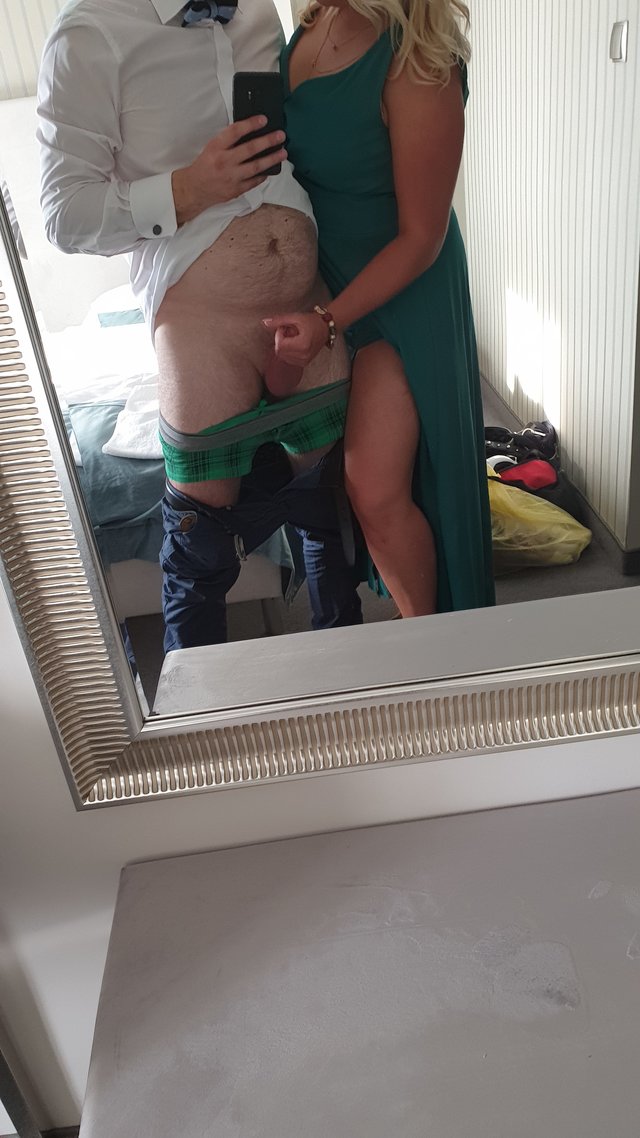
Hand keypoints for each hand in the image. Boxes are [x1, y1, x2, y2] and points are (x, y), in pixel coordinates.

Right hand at [172, 117, 287, 223]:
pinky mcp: (236, 189)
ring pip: (256, 166)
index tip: (263, 119)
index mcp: (216, 147)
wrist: (195, 189)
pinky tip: (271, 169)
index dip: (251, 124)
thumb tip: (249, 131)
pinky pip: (254, 181)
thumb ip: (228, 140)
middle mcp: (224, 161)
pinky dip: (263, 175)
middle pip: (250, 149)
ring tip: (283, 153)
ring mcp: (231, 177)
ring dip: (271, 159)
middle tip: (280, 136)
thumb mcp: (212, 147)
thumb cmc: (204, 165)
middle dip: (268, 141)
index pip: (235, 131)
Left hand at [262, 311, 328, 367]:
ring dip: (284, 347)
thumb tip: (265, 322)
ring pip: (283, 356)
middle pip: (280, 352)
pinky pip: (288, 359)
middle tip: (288, 332)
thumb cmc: (312, 321)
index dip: (279, 335)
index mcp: (303, 344)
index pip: (280, 345)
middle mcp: (304, 355)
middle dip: (280, 341)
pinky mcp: (304, 363)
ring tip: (293, 337)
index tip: (284, 327)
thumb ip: (279, 320)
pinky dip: (288, 352)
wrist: (325, 328)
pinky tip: (295, 344)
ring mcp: (304, 361)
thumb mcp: (295, 317)